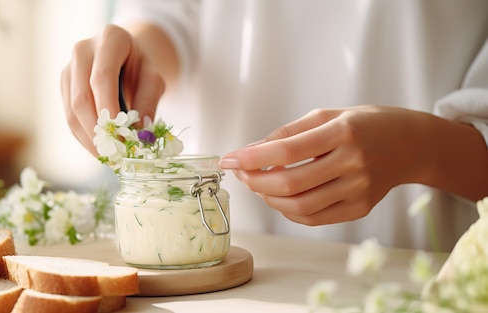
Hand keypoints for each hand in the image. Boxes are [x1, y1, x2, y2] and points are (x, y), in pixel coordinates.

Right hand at [60, 24, 167, 155]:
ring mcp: (69, 67)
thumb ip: (149, 101)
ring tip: (108, 158)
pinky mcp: (64, 85)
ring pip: (71, 109)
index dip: (108, 110)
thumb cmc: (141, 67)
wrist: (126, 57)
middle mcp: (83, 50)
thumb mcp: (154, 78)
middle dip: (97, 131)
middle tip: (115, 155)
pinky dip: (83, 136)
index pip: (102, 78)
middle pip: (82, 97)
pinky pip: (69, 116)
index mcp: (110, 39)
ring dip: (89, 138)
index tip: (120, 137)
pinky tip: (99, 150)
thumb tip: (140, 132)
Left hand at [219, 105, 434, 224]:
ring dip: (269, 198)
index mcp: (342, 132)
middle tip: (240, 172)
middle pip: (291, 183)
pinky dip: (289, 211)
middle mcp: (352, 162)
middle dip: (255, 181)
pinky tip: (279, 197)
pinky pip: (314, 218)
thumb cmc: (364, 125)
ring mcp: (359, 189)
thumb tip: (251, 151)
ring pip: (300, 206)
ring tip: (258, 184)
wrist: (410, 144)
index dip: (252, 157)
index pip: (287, 150)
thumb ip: (288, 133)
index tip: (229, 159)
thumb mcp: (326, 115)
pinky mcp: (360, 208)